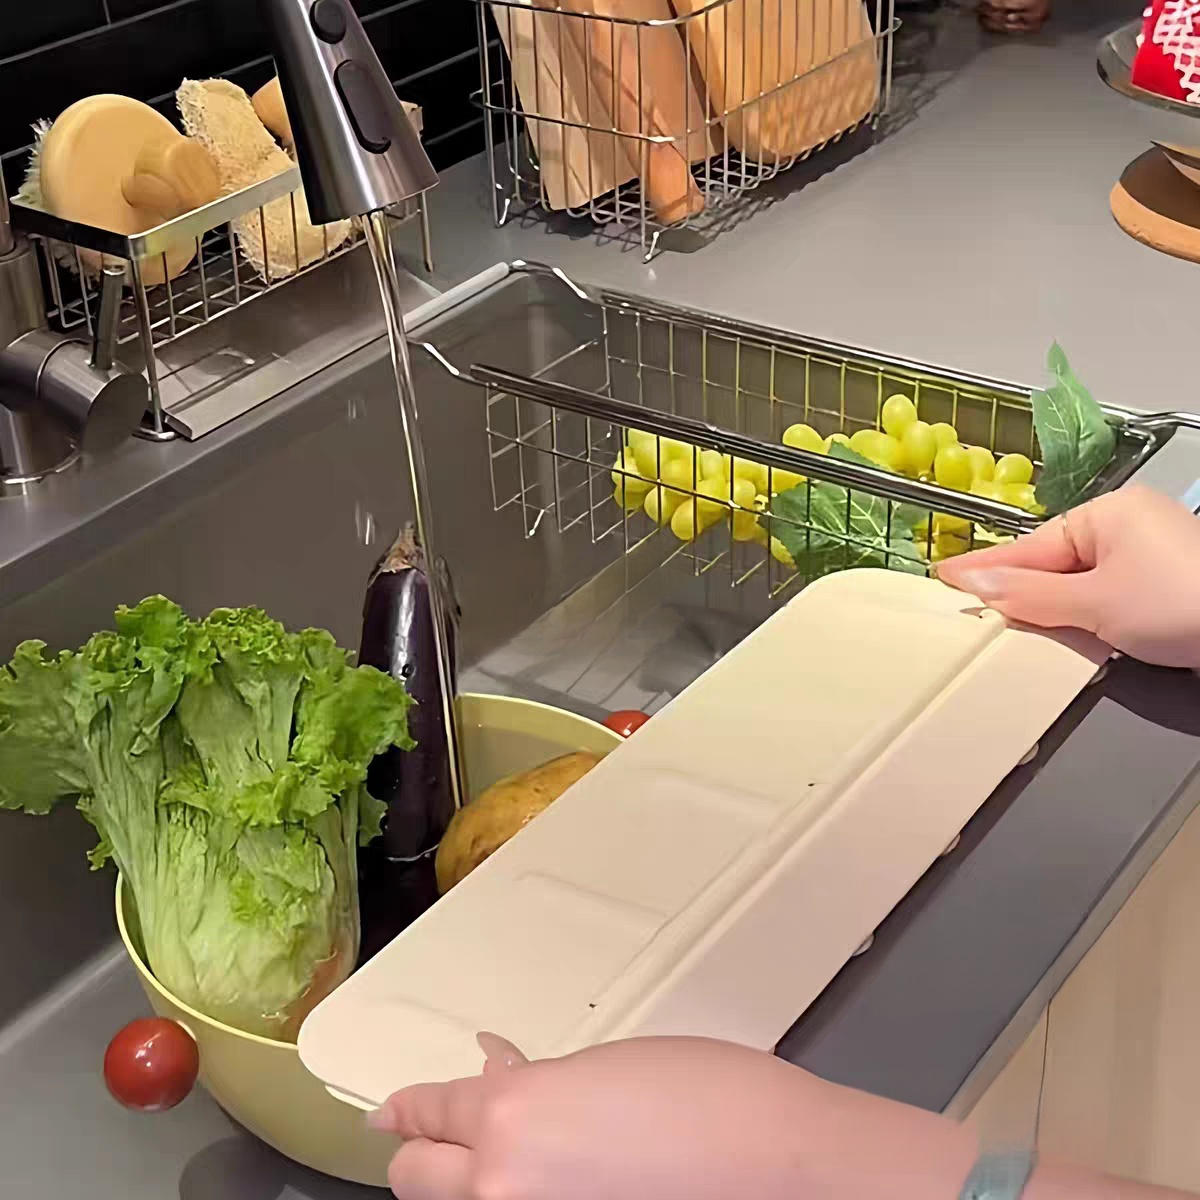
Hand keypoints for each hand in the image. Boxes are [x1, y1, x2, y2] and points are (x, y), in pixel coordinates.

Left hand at [371, 1034, 975, 1199]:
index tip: (394, 1114)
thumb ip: (537, 1082)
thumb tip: (494, 1070)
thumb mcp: (605, 1071)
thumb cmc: (707, 1098)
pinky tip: (540, 1182)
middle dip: (426, 1152)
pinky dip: (505, 1198)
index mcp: (511, 1113)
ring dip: (460, 1186)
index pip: (430, 1113)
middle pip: (415, 1177)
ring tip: (495, 1167)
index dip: (410, 1109)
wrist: (777, 1168)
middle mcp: (500, 1183)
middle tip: (443, 1141)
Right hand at [936, 486, 1199, 668]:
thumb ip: (1030, 596)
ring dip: (1046, 607)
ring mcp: (1151, 556)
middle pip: (1054, 562)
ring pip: (1079, 582)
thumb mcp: (1095, 603)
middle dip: (1015, 589)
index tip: (941, 577)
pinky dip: (1079, 614)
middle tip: (965, 610)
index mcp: (1108, 513)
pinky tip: (1057, 630)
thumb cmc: (1178, 605)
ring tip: (999, 624)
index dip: (984, 568)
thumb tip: (975, 584)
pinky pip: (1105, 595)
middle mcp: (1129, 525)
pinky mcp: (1167, 587)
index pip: (1031, 546)